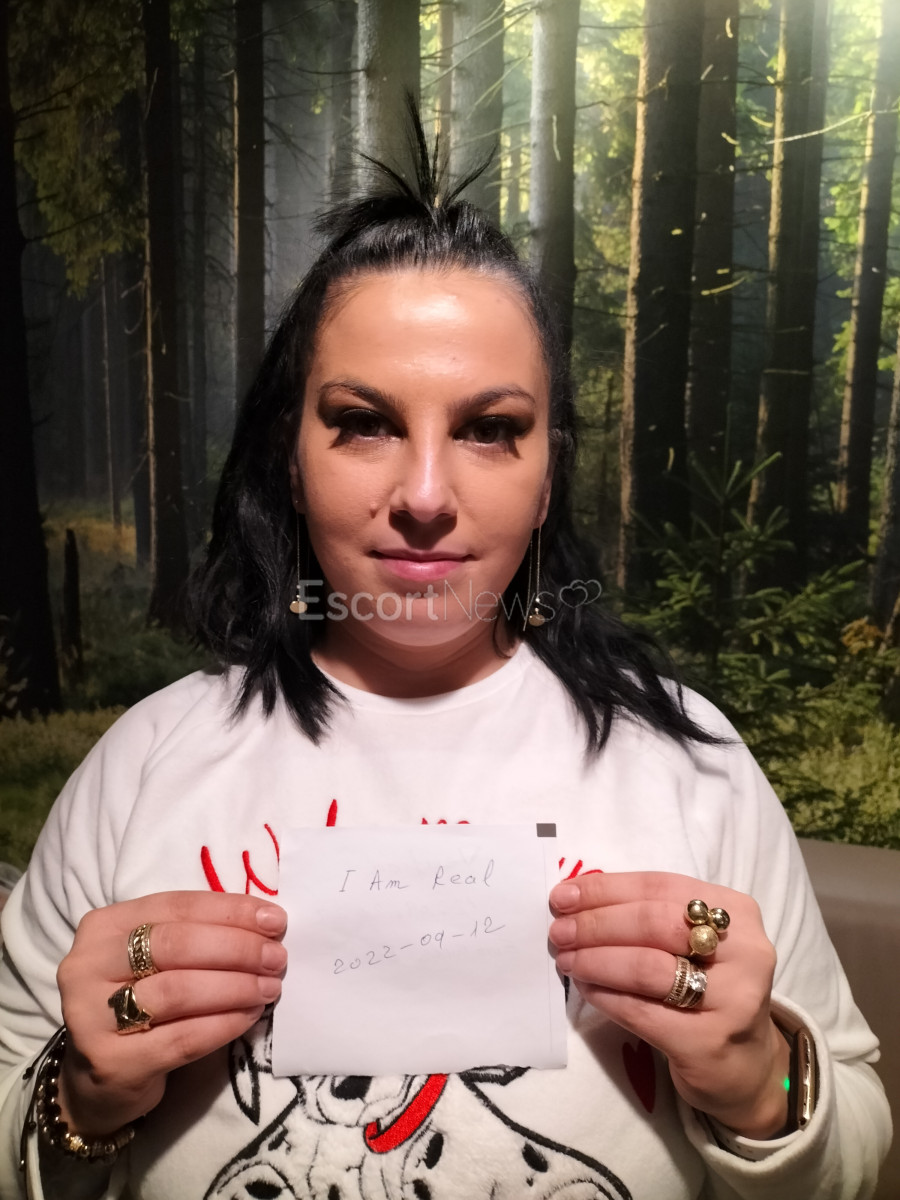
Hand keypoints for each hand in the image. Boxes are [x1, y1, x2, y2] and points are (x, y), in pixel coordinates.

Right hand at [55, 892, 286, 1136]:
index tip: (275, 920)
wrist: (95, 1078)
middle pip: (176, 945)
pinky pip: (182, 1038)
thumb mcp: (153, 959)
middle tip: (276, 958)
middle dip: (237, 948)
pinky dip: (224, 1024)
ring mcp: (91, 1016)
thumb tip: (265, 923)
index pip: (176, 906)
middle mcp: (88, 965)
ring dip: (236, 986)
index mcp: (104, 926)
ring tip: (269, 987)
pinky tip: (250, 1016)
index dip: (230, 911)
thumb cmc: (137, 1002)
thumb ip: (195, 935)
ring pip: (179, 991)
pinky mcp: (111, 1062)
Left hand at [548, 872, 789, 1137]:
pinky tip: (586, 990)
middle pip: (652, 923)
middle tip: (559, 931)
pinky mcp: (709, 1042)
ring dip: (595, 960)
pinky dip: (606, 997)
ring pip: (646, 967)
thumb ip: (650, 915)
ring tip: (567, 960)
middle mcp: (743, 951)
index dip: (606, 889)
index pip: (660, 886)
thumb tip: (578, 896)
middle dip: (596, 924)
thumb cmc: (710, 988)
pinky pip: (642, 1012)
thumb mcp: (694, 942)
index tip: (563, 895)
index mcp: (736, 912)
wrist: (746, 1065)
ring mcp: (732, 999)